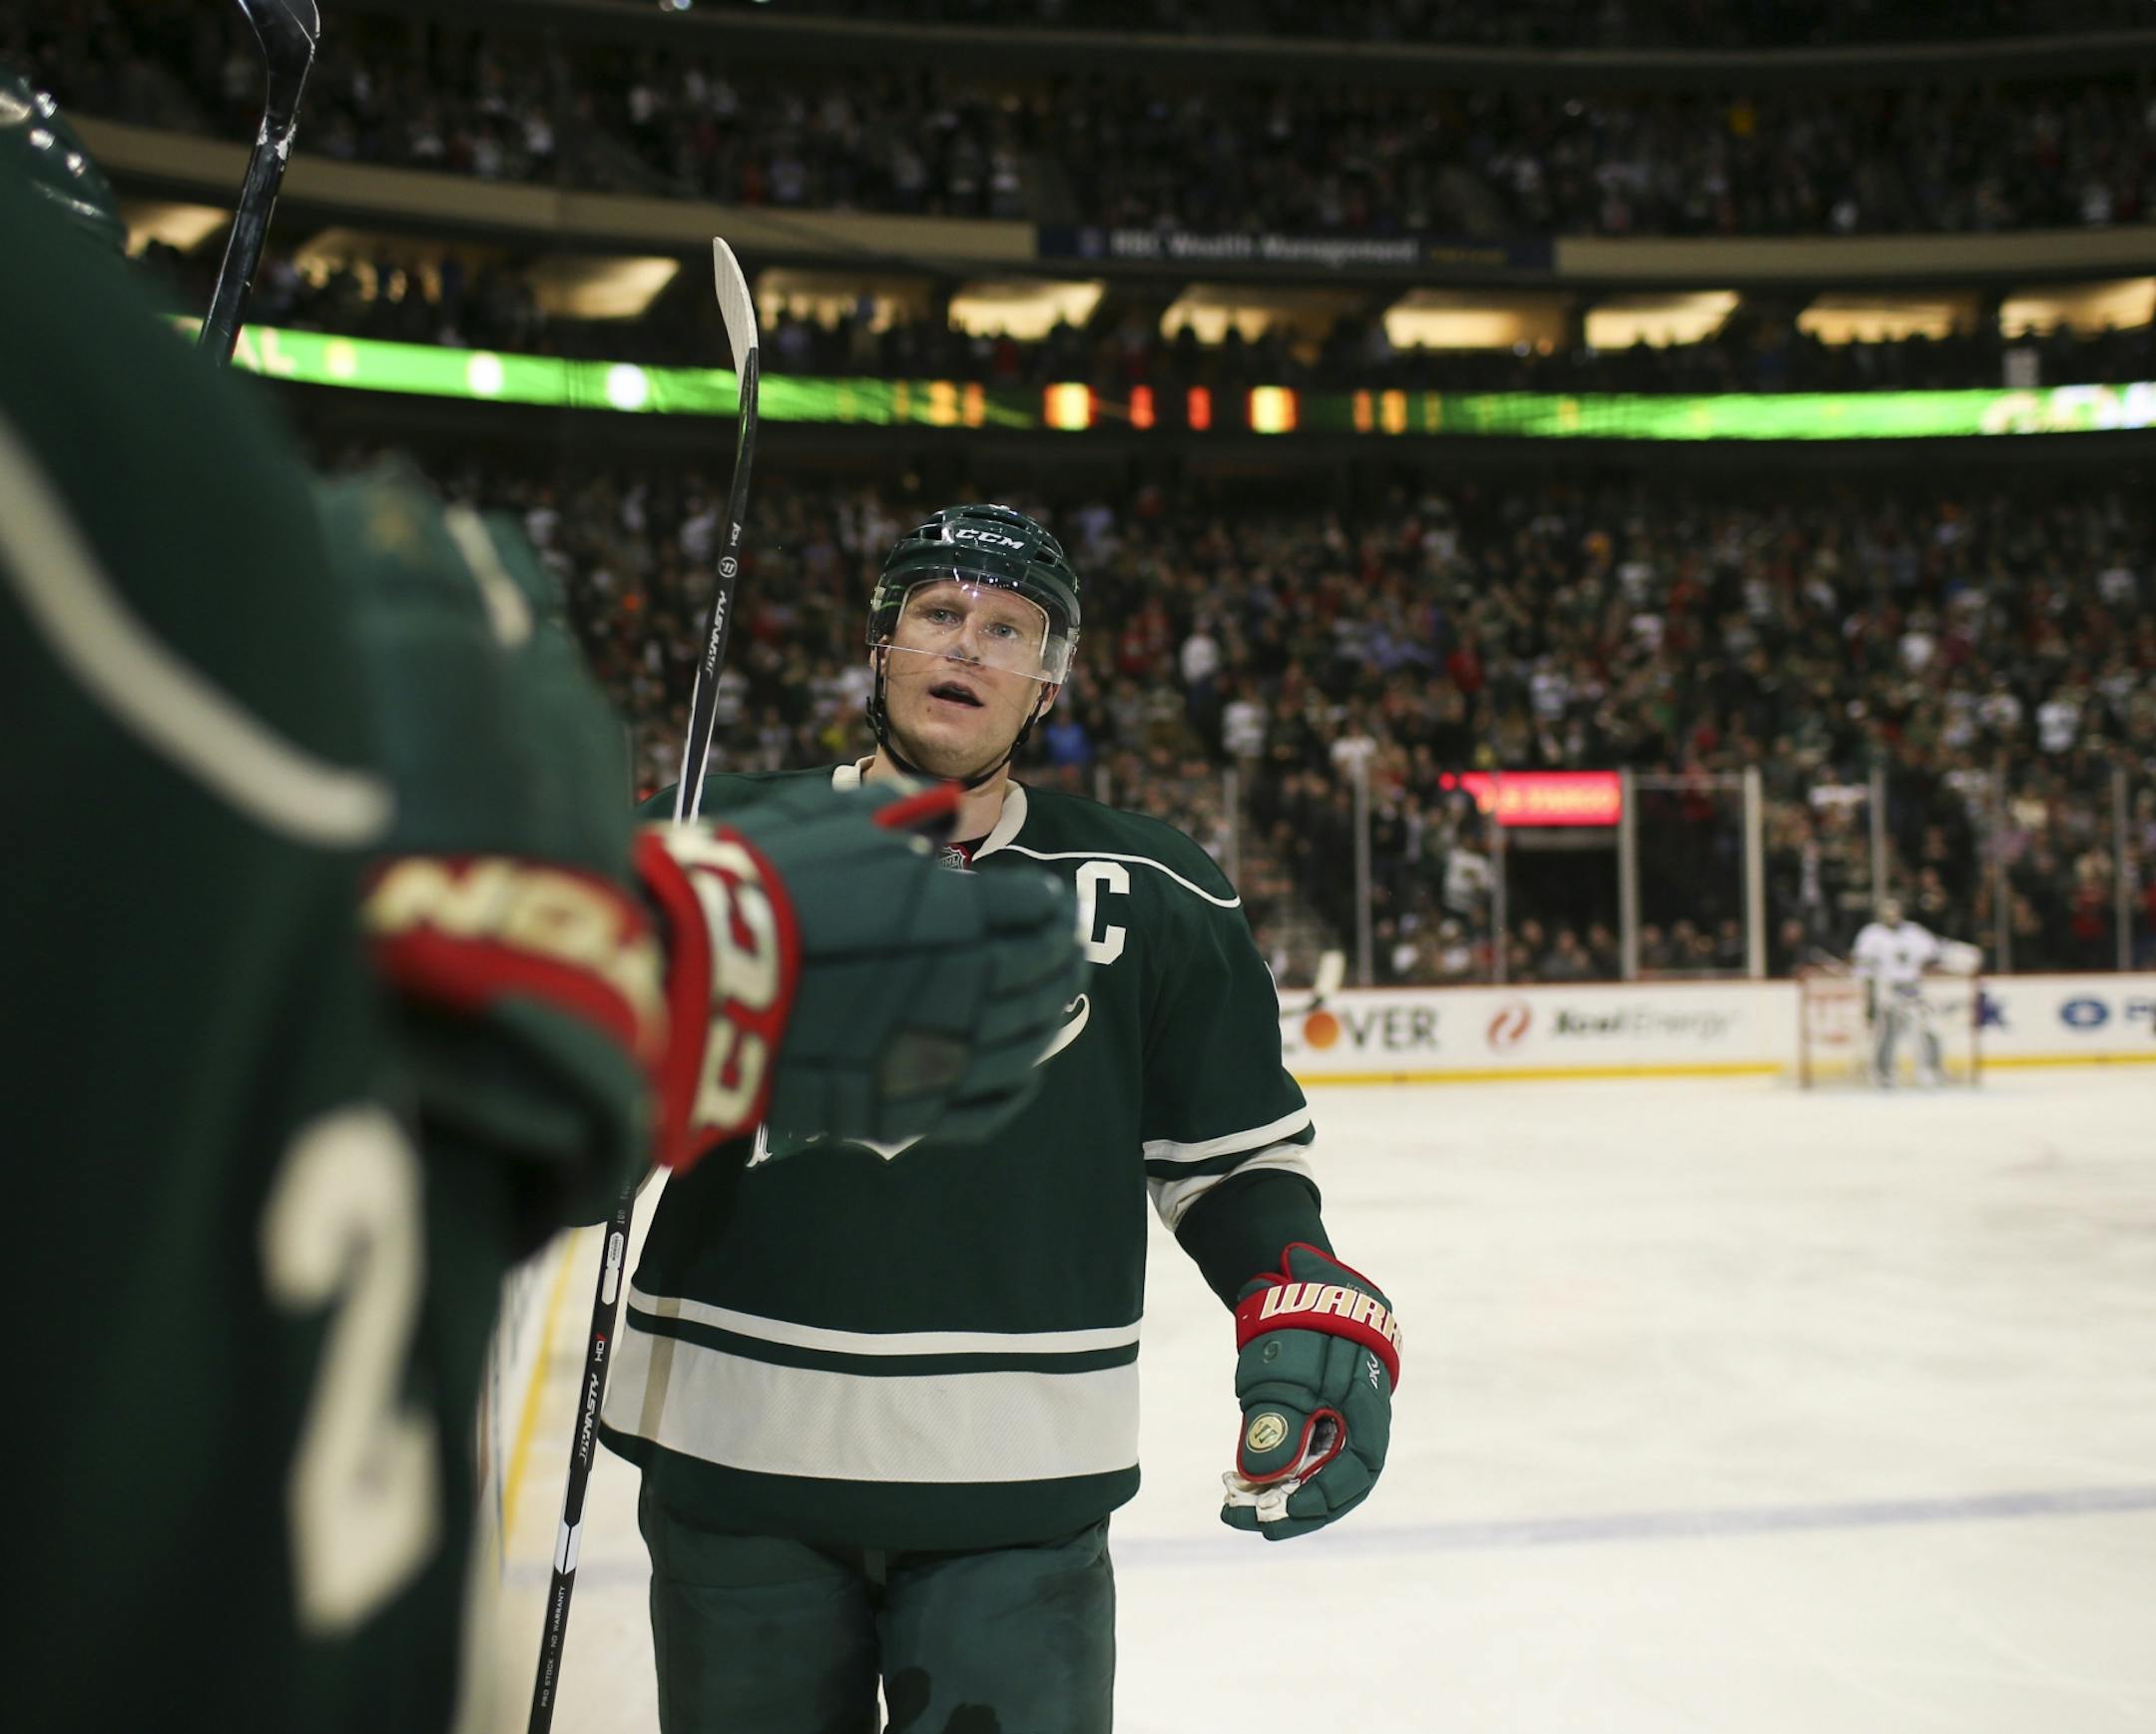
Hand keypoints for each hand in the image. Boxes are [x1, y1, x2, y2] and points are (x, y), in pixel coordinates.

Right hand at [634, 779, 1083, 1168]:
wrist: (706, 975)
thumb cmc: (770, 887)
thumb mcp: (843, 824)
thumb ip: (906, 816)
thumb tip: (944, 809)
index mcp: (961, 914)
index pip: (1037, 913)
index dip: (1050, 907)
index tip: (1051, 906)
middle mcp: (968, 986)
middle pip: (1044, 978)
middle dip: (1061, 962)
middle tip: (1067, 956)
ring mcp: (941, 1053)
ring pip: (1025, 1042)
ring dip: (1048, 1022)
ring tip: (1054, 1009)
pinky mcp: (908, 1108)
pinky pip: (989, 1106)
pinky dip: (1013, 1086)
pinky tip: (1019, 1071)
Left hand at [1220, 1243, 1398, 1540]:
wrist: (1305, 1277)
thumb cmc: (1305, 1321)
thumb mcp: (1288, 1370)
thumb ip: (1279, 1422)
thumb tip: (1263, 1477)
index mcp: (1367, 1412)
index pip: (1356, 1476)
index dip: (1321, 1502)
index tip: (1278, 1515)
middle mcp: (1357, 1423)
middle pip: (1333, 1483)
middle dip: (1292, 1508)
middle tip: (1247, 1523)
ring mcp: (1335, 1418)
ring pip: (1313, 1470)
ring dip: (1277, 1492)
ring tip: (1233, 1506)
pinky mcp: (1312, 1413)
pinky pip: (1298, 1452)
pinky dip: (1272, 1468)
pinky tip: (1238, 1478)